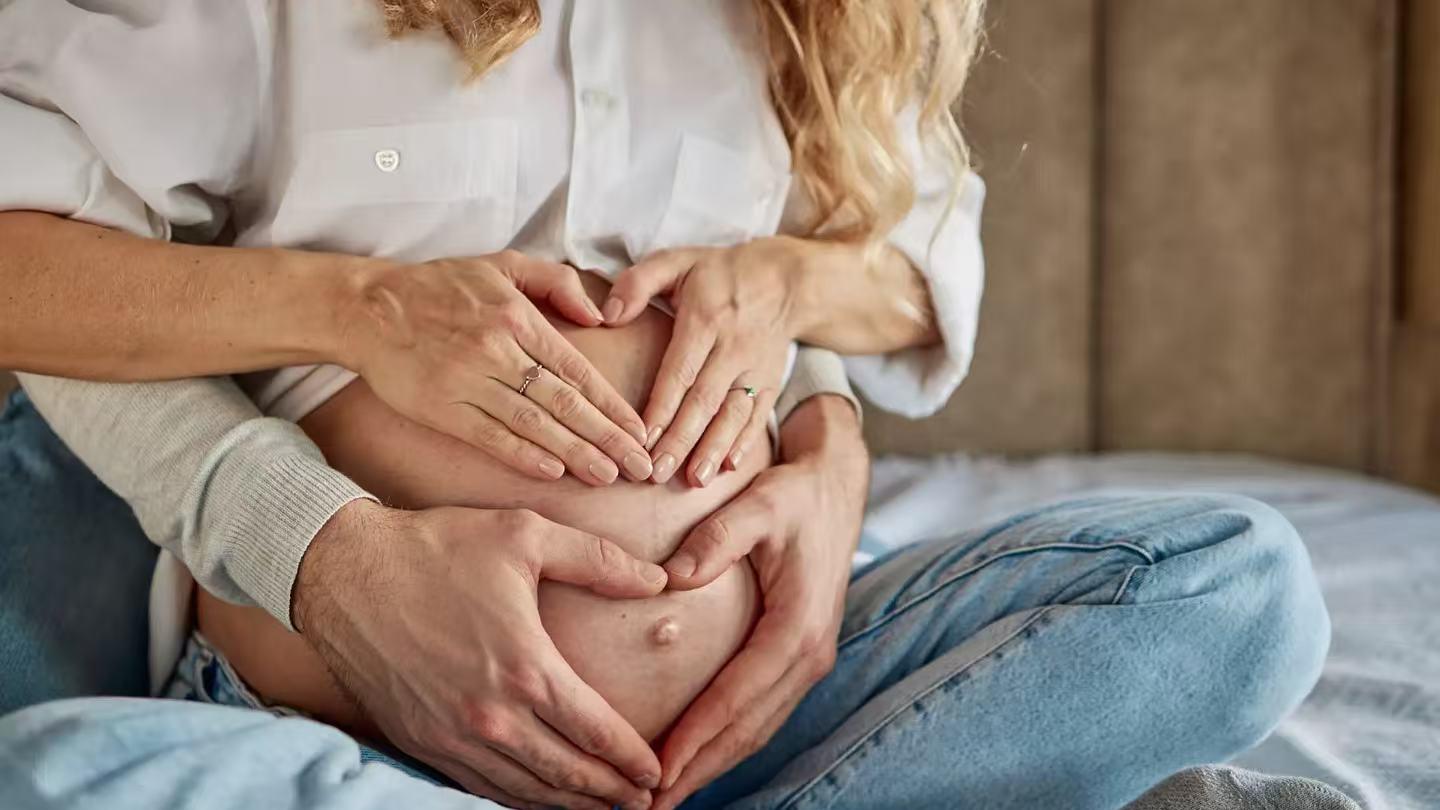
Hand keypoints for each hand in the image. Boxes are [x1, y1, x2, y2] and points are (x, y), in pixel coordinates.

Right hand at [294, 500, 665, 809]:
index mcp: (526, 668)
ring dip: (567, 804)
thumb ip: (598, 559)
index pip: (596, 732)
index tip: (655, 772)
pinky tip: (537, 798)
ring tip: (600, 807)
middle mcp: (491, 714)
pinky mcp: (420, 741)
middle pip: (566, 774)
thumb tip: (657, 579)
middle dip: (610, 793)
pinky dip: (517, 799)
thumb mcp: (525, 535)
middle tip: (642, 802)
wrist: (343, 570)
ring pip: (524, 790)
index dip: (632, 760)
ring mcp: (452, 735)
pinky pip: (479, 787)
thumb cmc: (438, 546)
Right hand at [344, 250, 652, 486]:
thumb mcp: (502, 265)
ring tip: (608, 476)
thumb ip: (556, 283)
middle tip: (640, 467)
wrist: (368, 307)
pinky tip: (553, 473)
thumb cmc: (440, 286)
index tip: (640, 431)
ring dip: (574, 453)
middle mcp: (497, 350)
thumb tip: (599, 315)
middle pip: (564, 402)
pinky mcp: (440, 407)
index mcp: (518, 318)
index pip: (578, 370)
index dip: (612, 405)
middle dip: (607, 438)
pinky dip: (522, 455)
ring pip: (533, 423)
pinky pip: (489, 435)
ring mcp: (468, 381)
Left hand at [602, 237, 810, 486]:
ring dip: (713, 449)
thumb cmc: (718, 272)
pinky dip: (744, 444)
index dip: (662, 407)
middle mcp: (733, 348)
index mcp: (705, 320)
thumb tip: (608, 314)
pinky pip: (758, 417)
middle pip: (705, 401)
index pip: (680, 371)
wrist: (785, 280)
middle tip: (656, 473)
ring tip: (692, 480)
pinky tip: (728, 468)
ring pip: (733, 414)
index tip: (641, 438)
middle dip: (681, 440)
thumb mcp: (677, 261)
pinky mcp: (771, 383)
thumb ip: (639, 282)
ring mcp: (756, 369)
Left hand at [649, 396, 869, 808]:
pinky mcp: (800, 658)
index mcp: (800, 627)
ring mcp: (809, 661)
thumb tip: (672, 576)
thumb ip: (718, 536)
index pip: (739, 696)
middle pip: (749, 729)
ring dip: (712, 765)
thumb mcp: (761, 501)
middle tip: (646, 807)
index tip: (655, 770)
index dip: (696, 737)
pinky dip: (728, 742)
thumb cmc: (795, 494)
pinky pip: (762, 714)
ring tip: (662, 797)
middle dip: (699, 769)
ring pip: (757, 730)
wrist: (836, 487)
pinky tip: (695, 758)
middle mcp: (810, 655)